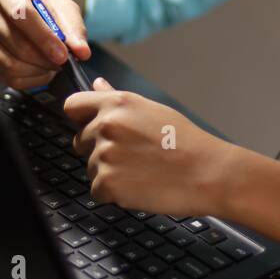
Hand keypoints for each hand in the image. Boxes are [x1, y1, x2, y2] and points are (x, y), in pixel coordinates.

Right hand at [0, 0, 90, 89]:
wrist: (27, 12)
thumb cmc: (43, 7)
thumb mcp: (64, 9)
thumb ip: (74, 29)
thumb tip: (81, 51)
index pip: (20, 15)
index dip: (43, 38)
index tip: (63, 54)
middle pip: (16, 45)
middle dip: (45, 59)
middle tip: (63, 62)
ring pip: (11, 65)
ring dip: (39, 71)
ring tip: (52, 64)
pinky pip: (7, 78)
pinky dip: (29, 79)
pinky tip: (40, 70)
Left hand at [63, 78, 237, 216]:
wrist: (207, 173)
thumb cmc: (185, 142)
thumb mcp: (152, 110)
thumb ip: (115, 98)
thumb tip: (96, 85)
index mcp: (117, 104)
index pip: (72, 105)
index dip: (80, 118)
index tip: (88, 125)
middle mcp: (106, 126)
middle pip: (80, 140)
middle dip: (98, 149)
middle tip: (130, 155)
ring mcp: (105, 155)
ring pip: (91, 167)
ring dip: (108, 172)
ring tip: (140, 170)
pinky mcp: (107, 183)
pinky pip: (97, 190)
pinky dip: (114, 193)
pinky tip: (138, 185)